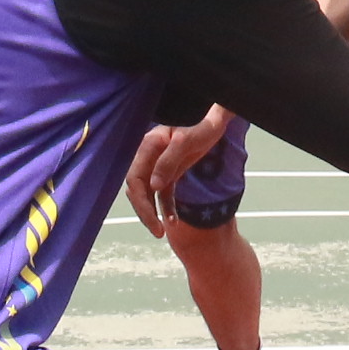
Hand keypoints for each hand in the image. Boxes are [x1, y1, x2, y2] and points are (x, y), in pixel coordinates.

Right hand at [126, 111, 235, 235]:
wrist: (214, 117)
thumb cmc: (200, 124)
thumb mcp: (186, 141)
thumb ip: (168, 161)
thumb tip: (153, 186)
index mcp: (148, 147)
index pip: (134, 178)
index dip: (140, 200)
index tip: (153, 217)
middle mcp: (149, 157)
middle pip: (138, 189)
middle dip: (145, 212)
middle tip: (158, 232)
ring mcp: (159, 165)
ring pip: (148, 194)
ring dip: (153, 212)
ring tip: (163, 232)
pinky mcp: (171, 171)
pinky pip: (163, 193)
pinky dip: (166, 207)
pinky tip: (173, 221)